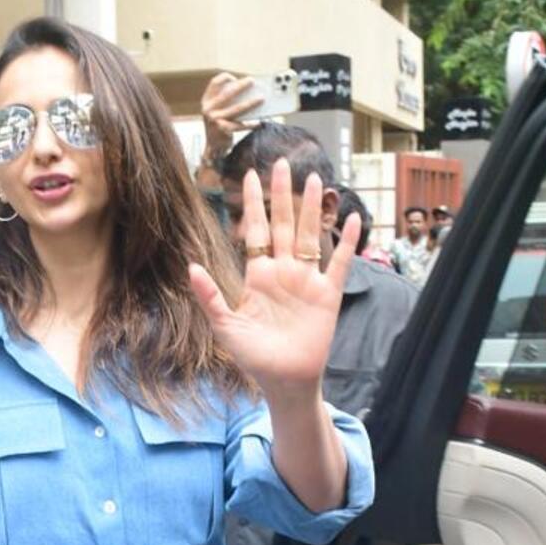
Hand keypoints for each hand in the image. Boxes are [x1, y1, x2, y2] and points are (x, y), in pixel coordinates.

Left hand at [188, 159, 357, 395]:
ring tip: (315, 179)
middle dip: (282, 194)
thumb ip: (210, 295)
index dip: (253, 204)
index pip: (255, 230)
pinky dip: (347, 242)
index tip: (250, 175)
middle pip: (282, 224)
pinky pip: (340, 263)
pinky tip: (353, 218)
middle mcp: (283, 272)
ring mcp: (307, 281)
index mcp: (257, 276)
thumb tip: (191, 266)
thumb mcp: (225, 325)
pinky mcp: (328, 294)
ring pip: (309, 235)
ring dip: (312, 208)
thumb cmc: (253, 356)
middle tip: (281, 163)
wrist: (284, 381)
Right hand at [199, 73, 263, 168]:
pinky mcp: (223, 130)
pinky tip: (258, 122)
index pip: (214, 83)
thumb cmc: (219, 126)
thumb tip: (247, 90)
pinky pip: (240, 125)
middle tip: (252, 81)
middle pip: (227, 94)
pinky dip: (250, 124)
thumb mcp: (217, 111)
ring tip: (261, 99)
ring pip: (236, 109)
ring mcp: (215, 120)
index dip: (225, 77)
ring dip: (251, 103)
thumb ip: (226, 101)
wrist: (213, 146)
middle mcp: (208, 110)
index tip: (235, 77)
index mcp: (206, 102)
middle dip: (241, 86)